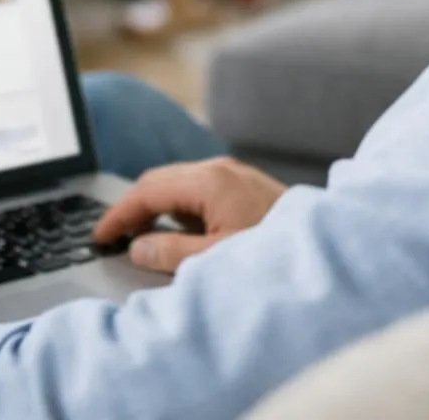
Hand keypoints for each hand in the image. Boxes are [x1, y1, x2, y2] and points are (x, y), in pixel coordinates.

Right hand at [93, 157, 286, 274]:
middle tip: (112, 236)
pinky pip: (199, 190)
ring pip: (179, 184)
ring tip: (138, 236)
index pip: (147, 191)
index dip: (118, 214)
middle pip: (160, 180)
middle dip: (132, 207)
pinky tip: (177, 231)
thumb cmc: (276, 252)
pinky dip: (178, 208)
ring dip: (155, 207)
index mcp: (209, 181)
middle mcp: (220, 170)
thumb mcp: (215, 259)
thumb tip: (138, 247)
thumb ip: (170, 252)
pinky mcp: (246, 186)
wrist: (329, 244)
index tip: (99, 235)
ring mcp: (235, 175)